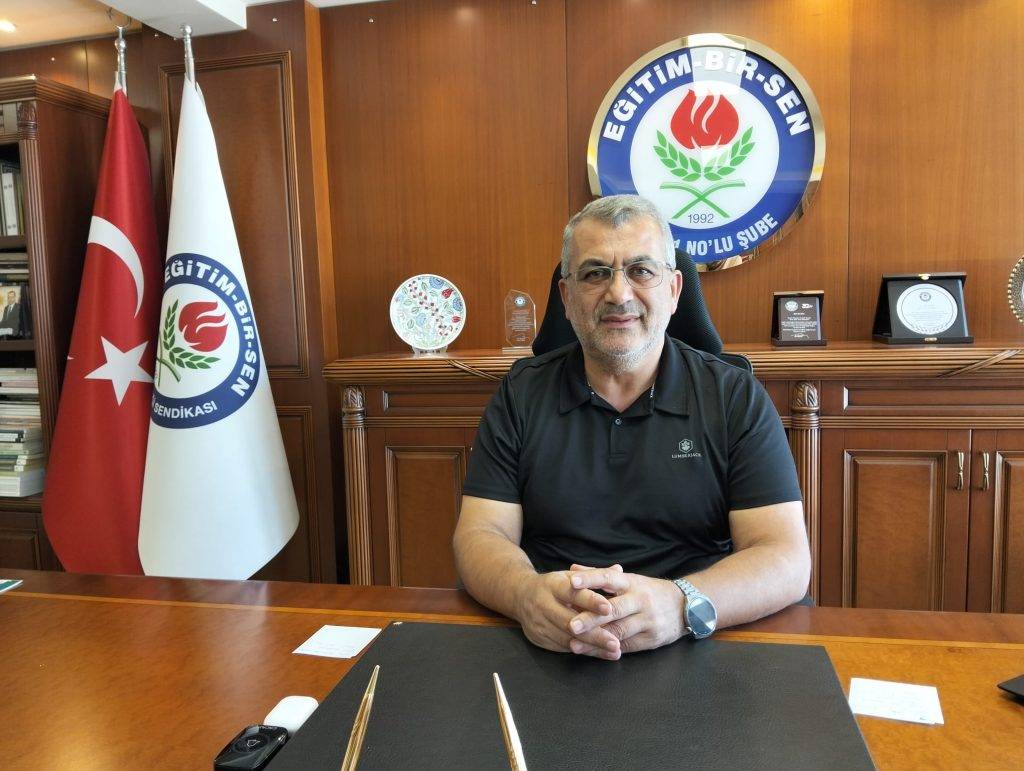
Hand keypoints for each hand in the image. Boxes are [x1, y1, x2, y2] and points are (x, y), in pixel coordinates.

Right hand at [513, 567, 625, 658]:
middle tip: (616, 642)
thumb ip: (594, 575)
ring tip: (614, 651)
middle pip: (570, 622)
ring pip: (567, 638)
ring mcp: (539, 623)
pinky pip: (562, 647)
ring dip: (592, 646)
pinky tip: (601, 654)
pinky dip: (583, 651)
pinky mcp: (538, 638)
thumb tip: (619, 570)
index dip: (590, 601)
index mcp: (552, 585)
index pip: (572, 593)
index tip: (609, 608)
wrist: (519, 595)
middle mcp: (543, 604)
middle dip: (594, 633)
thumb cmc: (554, 585)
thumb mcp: (570, 576)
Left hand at [566, 564, 685, 655]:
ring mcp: (647, 621)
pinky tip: (591, 652)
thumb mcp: (628, 580)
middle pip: (614, 609)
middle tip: (570, 624)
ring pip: (619, 631)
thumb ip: (599, 575)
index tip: (571, 581)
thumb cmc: (648, 591)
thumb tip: (572, 568)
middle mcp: (640, 600)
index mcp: (631, 582)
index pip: (609, 577)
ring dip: (595, 639)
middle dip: (591, 618)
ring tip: (574, 643)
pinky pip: (626, 647)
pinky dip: (607, 650)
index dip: (590, 579)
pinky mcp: (651, 639)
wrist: (685, 606)